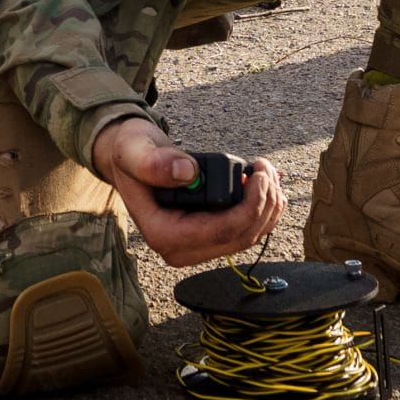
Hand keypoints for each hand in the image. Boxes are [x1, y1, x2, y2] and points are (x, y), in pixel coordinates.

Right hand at [92, 118, 282, 266]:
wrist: (132, 160)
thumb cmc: (132, 154)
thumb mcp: (135, 150)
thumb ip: (154, 162)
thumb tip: (186, 172)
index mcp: (162, 234)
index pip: (219, 232)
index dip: (249, 207)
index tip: (259, 175)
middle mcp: (182, 249)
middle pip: (240, 238)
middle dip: (264, 204)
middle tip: (266, 167)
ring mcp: (198, 246)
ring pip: (249, 237)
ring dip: (268, 207)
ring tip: (266, 171)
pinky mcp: (211, 238)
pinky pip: (247, 232)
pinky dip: (264, 209)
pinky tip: (267, 185)